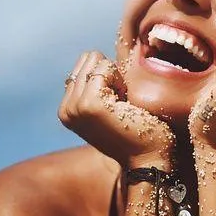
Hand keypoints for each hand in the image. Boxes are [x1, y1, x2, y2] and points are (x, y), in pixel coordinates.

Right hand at [58, 51, 174, 167]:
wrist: (149, 159)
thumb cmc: (138, 132)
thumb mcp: (108, 107)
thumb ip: (94, 87)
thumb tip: (92, 57)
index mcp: (67, 110)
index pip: (83, 65)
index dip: (107, 76)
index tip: (117, 104)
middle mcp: (66, 109)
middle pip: (87, 59)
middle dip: (110, 74)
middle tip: (122, 104)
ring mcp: (75, 107)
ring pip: (94, 60)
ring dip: (115, 78)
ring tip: (123, 105)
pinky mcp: (89, 103)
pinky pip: (104, 67)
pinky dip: (120, 80)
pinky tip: (126, 104)